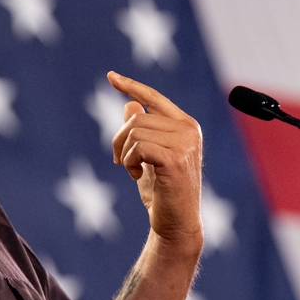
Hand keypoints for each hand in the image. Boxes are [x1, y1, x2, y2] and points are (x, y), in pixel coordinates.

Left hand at [108, 71, 202, 252]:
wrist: (176, 222)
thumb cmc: (162, 191)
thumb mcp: (147, 157)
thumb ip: (142, 131)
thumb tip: (129, 104)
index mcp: (185, 125)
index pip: (153, 97)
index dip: (131, 86)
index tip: (110, 76)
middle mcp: (188, 129)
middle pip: (136, 118)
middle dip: (119, 140)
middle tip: (120, 162)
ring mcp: (185, 143)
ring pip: (135, 132)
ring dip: (125, 154)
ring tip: (132, 171)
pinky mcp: (175, 158)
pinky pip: (138, 147)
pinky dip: (129, 162)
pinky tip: (135, 175)